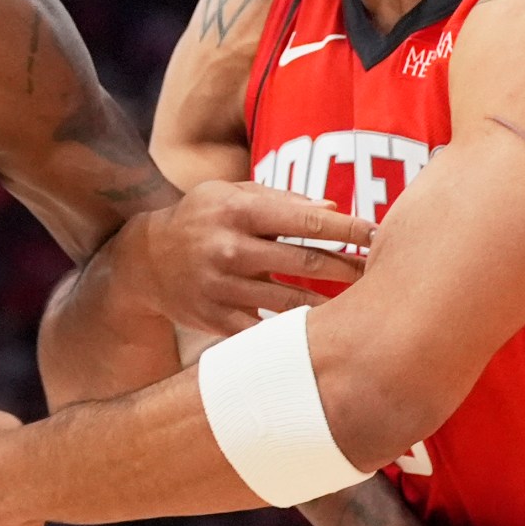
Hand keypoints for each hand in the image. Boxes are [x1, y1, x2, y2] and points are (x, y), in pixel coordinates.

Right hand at [122, 180, 376, 335]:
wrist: (144, 261)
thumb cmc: (202, 219)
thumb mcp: (230, 195)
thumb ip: (280, 199)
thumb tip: (332, 209)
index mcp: (236, 211)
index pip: (306, 220)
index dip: (349, 229)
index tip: (380, 234)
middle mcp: (227, 248)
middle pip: (305, 262)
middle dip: (349, 267)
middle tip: (379, 272)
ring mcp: (220, 287)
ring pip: (291, 302)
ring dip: (331, 304)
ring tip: (361, 304)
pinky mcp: (216, 319)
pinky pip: (266, 329)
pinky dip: (296, 330)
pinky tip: (322, 329)